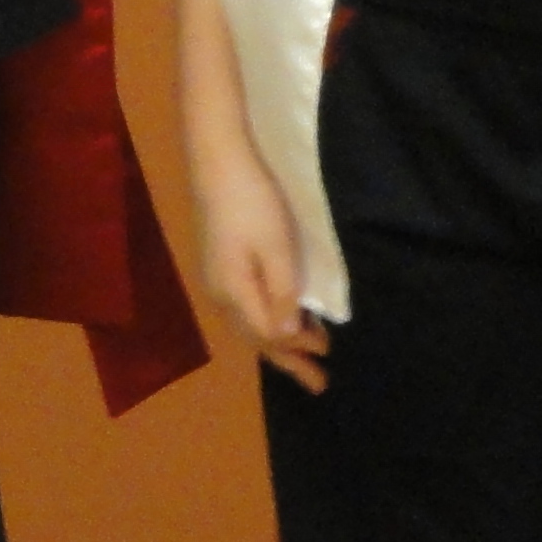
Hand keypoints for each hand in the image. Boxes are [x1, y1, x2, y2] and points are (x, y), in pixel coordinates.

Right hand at [192, 150, 332, 392]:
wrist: (218, 160)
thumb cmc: (252, 202)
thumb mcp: (276, 249)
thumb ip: (281, 295)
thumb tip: (285, 337)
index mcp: (234, 293)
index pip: (269, 336)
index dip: (298, 351)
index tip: (327, 356)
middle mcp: (219, 294)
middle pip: (256, 337)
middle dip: (288, 359)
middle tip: (316, 382)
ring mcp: (215, 279)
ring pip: (248, 323)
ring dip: (277, 342)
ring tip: (303, 356)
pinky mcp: (217, 263)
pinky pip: (244, 308)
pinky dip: (265, 321)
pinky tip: (278, 318)